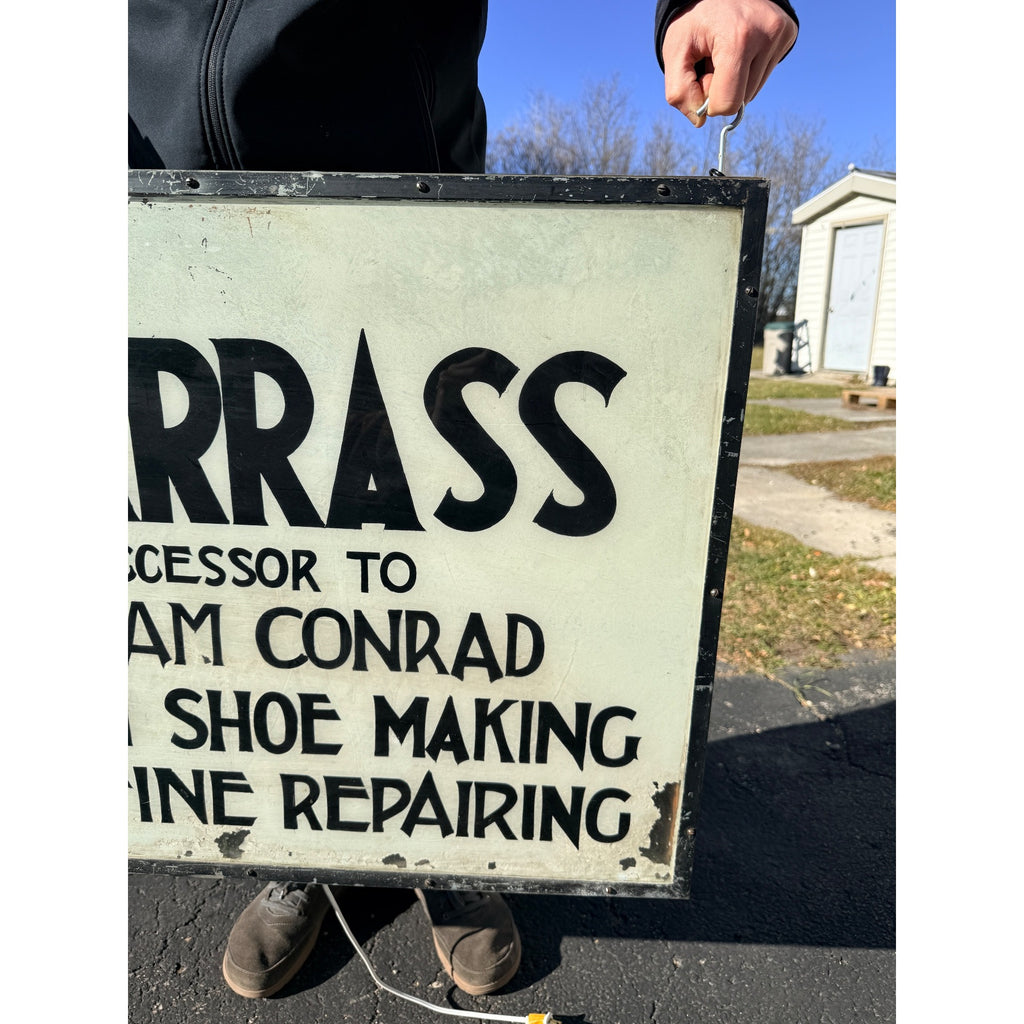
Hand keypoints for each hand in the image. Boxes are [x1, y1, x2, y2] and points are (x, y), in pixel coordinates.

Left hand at [662, 0, 797, 125]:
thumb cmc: (694, 21)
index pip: (727, 104)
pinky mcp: (788, 35)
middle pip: (741, 100)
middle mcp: (766, 35)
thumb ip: (679, 91)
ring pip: (752, 92)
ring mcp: (781, 34)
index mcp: (738, 38)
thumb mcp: (675, 51)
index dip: (709, 101)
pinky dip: (748, 70)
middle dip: (722, 88)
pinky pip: (763, 77)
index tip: (702, 76)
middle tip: (713, 58)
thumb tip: (700, 120)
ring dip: (735, 81)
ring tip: (727, 51)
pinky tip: (742, 47)